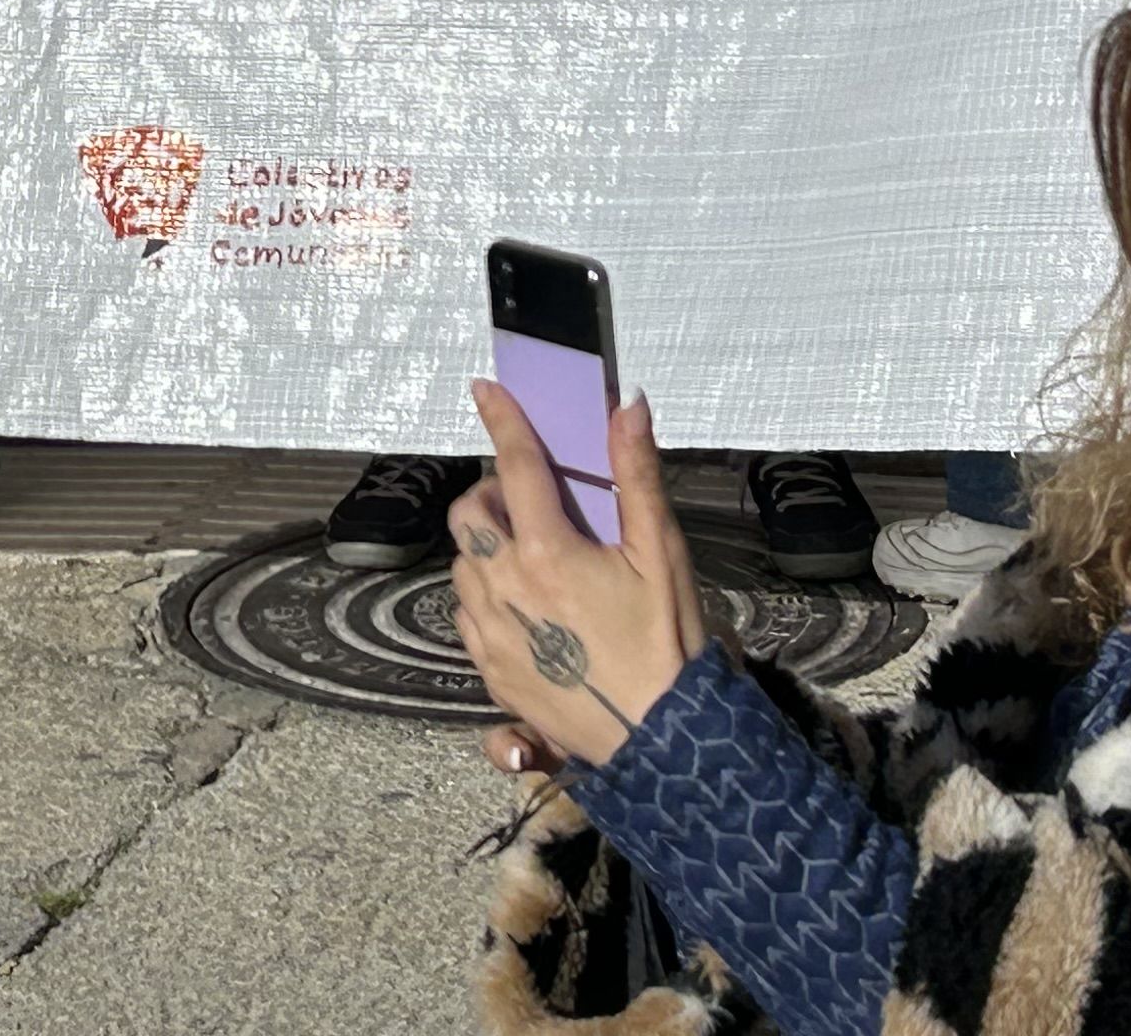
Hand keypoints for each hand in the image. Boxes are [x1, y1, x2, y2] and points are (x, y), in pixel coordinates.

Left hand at [446, 385, 709, 771]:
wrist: (661, 741)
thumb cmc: (667, 643)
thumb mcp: (662, 556)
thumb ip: (637, 477)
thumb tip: (628, 406)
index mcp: (547, 552)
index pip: (514, 466)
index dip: (502, 420)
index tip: (485, 389)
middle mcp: (504, 587)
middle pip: (468, 515)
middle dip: (492, 496)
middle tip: (535, 505)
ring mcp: (489, 631)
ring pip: (463, 564)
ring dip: (489, 549)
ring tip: (538, 560)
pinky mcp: (488, 669)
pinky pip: (467, 612)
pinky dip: (488, 595)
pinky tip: (531, 608)